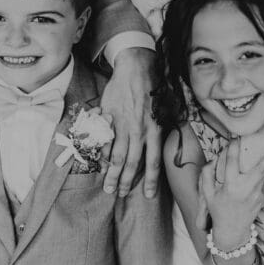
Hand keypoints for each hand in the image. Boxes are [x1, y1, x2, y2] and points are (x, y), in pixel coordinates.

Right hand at [100, 48, 161, 198]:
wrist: (135, 69)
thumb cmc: (152, 89)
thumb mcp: (163, 111)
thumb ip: (159, 130)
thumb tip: (157, 147)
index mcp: (155, 130)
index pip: (153, 162)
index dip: (150, 180)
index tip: (148, 195)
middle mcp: (139, 131)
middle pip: (132, 163)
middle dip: (125, 182)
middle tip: (119, 194)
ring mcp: (123, 126)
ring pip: (117, 156)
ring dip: (112, 174)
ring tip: (108, 187)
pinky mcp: (109, 119)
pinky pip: (105, 142)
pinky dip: (102, 156)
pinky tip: (100, 166)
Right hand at [201, 137, 263, 247]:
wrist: (232, 230)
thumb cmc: (218, 209)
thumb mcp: (207, 194)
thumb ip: (207, 174)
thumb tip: (214, 158)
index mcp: (230, 187)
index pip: (231, 162)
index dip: (233, 148)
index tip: (234, 136)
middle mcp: (246, 190)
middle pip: (262, 168)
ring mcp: (257, 195)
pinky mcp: (262, 198)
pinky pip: (262, 182)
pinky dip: (260, 176)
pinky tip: (255, 177)